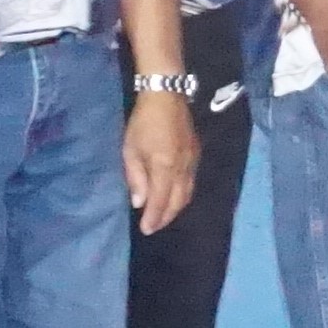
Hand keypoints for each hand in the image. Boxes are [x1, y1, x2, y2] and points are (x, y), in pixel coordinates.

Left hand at [124, 88, 196, 232]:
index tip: (146, 230)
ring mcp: (193, 162)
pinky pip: (192, 182)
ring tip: (163, 216)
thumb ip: (135, 178)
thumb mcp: (130, 149)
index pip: (160, 201)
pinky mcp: (196, 155)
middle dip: (166, 217)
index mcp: (164, 166)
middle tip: (153, 227)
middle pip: (178, 201)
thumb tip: (139, 202)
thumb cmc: (143, 122)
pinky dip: (183, 195)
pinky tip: (174, 196)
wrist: (167, 97)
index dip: (154, 218)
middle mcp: (183, 168)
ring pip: (187, 193)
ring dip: (176, 208)